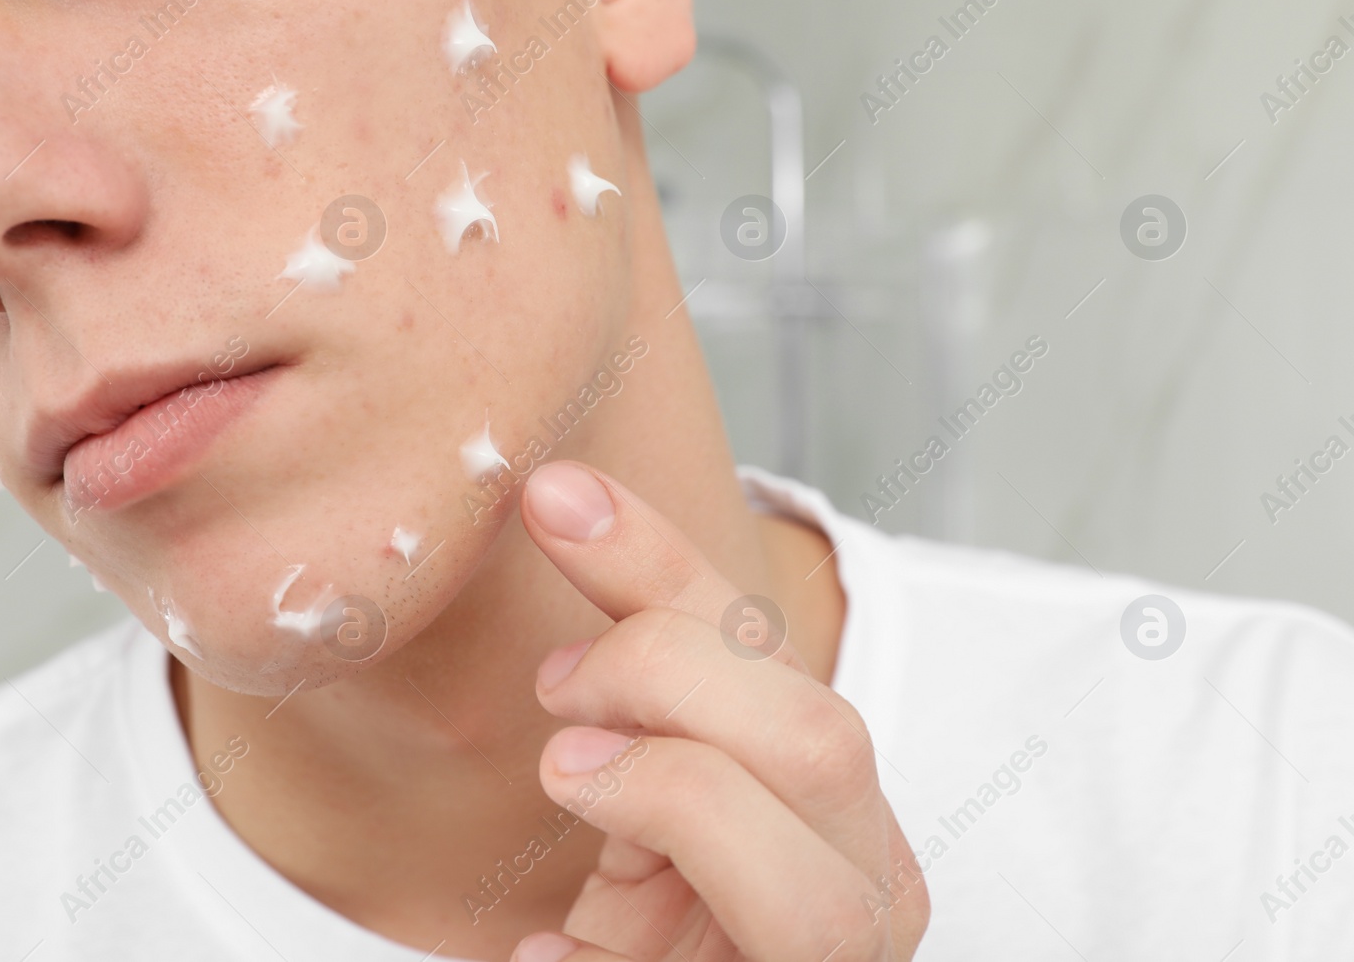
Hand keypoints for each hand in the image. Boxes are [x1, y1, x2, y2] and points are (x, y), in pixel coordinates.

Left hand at [510, 461, 928, 961]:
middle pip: (824, 742)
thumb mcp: (650, 775)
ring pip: (813, 898)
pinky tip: (547, 952)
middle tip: (557, 685)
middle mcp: (866, 888)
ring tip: (566, 777)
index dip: (662, 562)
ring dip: (669, 800)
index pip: (777, 657)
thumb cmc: (657, 924)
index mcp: (842, 804)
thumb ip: (641, 664)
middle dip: (668, 675)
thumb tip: (565, 502)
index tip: (557, 497)